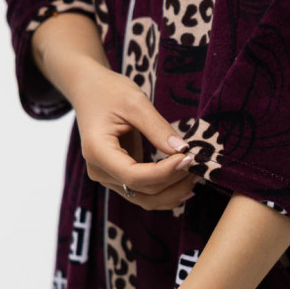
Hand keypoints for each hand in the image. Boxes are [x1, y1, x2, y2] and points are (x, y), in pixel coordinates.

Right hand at [71, 62, 198, 210]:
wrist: (90, 90)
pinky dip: (164, 190)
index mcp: (97, 151)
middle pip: (141, 190)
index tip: (188, 157)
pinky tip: (184, 182)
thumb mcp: (135, 102)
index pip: (134, 176)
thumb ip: (157, 128)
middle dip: (173, 181)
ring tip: (196, 176)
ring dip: (172, 192)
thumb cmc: (109, 91)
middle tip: (199, 164)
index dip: (164, 172)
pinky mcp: (117, 175)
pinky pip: (142, 192)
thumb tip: (182, 149)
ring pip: (144, 198)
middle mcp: (99, 170)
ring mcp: (107, 176)